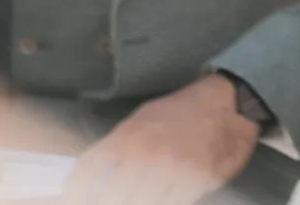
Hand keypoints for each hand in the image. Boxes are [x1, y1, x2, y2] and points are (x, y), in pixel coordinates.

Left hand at [64, 73, 256, 204]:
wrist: (227, 104)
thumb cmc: (181, 112)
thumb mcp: (142, 120)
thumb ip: (118, 147)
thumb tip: (95, 174)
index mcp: (127, 137)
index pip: (88, 171)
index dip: (74, 192)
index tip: (71, 201)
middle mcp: (144, 156)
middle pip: (111, 197)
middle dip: (107, 201)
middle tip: (110, 198)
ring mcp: (169, 172)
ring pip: (140, 203)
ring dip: (137, 199)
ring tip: (140, 194)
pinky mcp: (193, 184)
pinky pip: (169, 203)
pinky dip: (162, 201)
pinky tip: (160, 196)